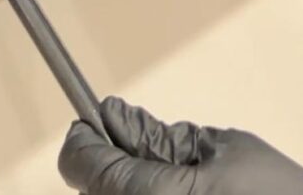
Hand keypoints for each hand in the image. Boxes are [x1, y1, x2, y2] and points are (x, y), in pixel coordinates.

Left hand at [58, 97, 302, 194]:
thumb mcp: (223, 149)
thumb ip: (162, 136)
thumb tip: (115, 115)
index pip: (79, 161)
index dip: (86, 134)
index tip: (100, 119)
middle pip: (90, 185)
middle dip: (112, 158)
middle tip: (153, 147)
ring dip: (130, 181)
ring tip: (181, 177)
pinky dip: (145, 194)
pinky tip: (185, 192)